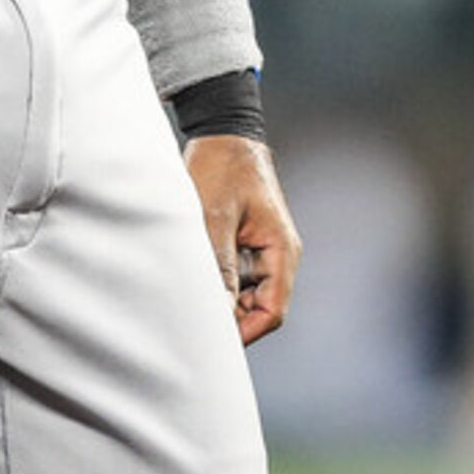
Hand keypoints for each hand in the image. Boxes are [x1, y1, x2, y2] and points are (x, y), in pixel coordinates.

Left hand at [183, 134, 301, 345]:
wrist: (223, 134)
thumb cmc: (221, 169)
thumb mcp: (216, 217)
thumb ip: (220, 265)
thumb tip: (219, 311)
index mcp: (282, 250)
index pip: (273, 311)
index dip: (245, 332)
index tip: (213, 339)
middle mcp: (278, 255)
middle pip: (261, 309)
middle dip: (232, 319)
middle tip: (194, 321)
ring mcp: (263, 250)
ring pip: (247, 296)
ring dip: (224, 300)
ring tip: (191, 297)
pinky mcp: (248, 244)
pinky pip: (238, 278)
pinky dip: (220, 283)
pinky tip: (195, 278)